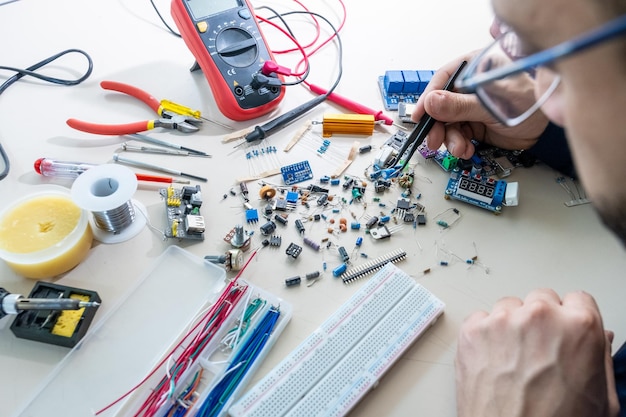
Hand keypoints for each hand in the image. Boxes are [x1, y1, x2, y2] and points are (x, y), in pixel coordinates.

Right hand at [412, 54, 549, 158]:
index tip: (419, 116)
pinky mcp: (475, 125)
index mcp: (472, 71)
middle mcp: (468, 89)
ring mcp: (470, 108)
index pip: (442, 81)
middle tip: (435, 141)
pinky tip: (467, 149)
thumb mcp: (491, 103)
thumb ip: (460, 105)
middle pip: (440, 107)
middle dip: (437, 126)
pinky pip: (459, 136)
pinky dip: (460, 145)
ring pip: (448, 125)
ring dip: (450, 139)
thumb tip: (432, 102)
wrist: (549, 125)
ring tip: (460, 148)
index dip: (428, 99)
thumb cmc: (529, 101)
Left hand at [455, 289, 618, 416]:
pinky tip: (493, 362)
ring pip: (508, 307)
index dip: (571, 318)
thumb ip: (600, 357)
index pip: (577, 299)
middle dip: (541, 321)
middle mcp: (540, 315)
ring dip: (510, 326)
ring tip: (513, 361)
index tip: (564, 331)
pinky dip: (484, 335)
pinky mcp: (472, 331)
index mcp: (579, 326)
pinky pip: (479, 319)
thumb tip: (599, 334)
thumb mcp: (601, 398)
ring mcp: (502, 321)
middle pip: (541, 299)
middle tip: (537, 352)